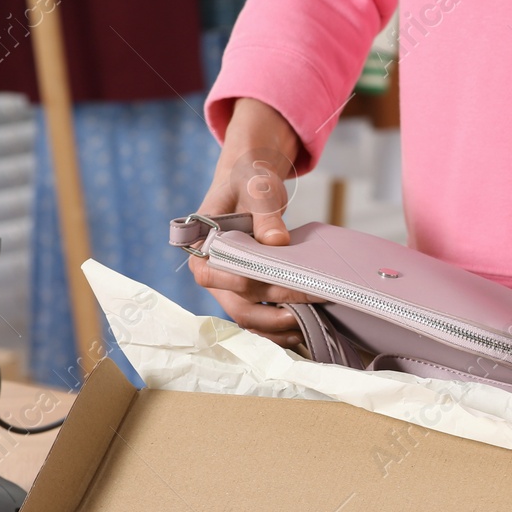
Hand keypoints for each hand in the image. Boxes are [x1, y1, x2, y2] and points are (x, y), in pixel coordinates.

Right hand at [187, 99, 315, 346]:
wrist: (250, 184)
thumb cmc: (249, 182)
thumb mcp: (257, 189)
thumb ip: (266, 213)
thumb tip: (277, 242)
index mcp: (201, 246)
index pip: (222, 276)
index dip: (255, 285)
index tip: (291, 287)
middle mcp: (210, 273)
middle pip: (238, 306)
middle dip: (274, 314)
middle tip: (310, 311)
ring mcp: (225, 287)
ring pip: (247, 319)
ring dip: (276, 329)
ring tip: (308, 327)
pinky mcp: (242, 293)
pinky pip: (257, 318)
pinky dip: (277, 328)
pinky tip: (301, 328)